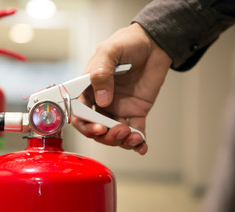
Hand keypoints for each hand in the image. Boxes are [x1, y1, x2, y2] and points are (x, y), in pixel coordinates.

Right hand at [72, 23, 171, 154]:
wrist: (154, 43)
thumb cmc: (127, 43)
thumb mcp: (109, 51)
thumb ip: (101, 73)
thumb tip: (102, 100)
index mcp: (89, 89)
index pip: (79, 113)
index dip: (85, 125)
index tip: (97, 127)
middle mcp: (101, 102)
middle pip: (96, 128)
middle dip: (105, 136)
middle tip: (119, 132)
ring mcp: (119, 108)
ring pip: (114, 133)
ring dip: (121, 140)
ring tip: (134, 137)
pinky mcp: (136, 111)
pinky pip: (136, 130)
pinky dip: (138, 142)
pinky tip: (142, 146)